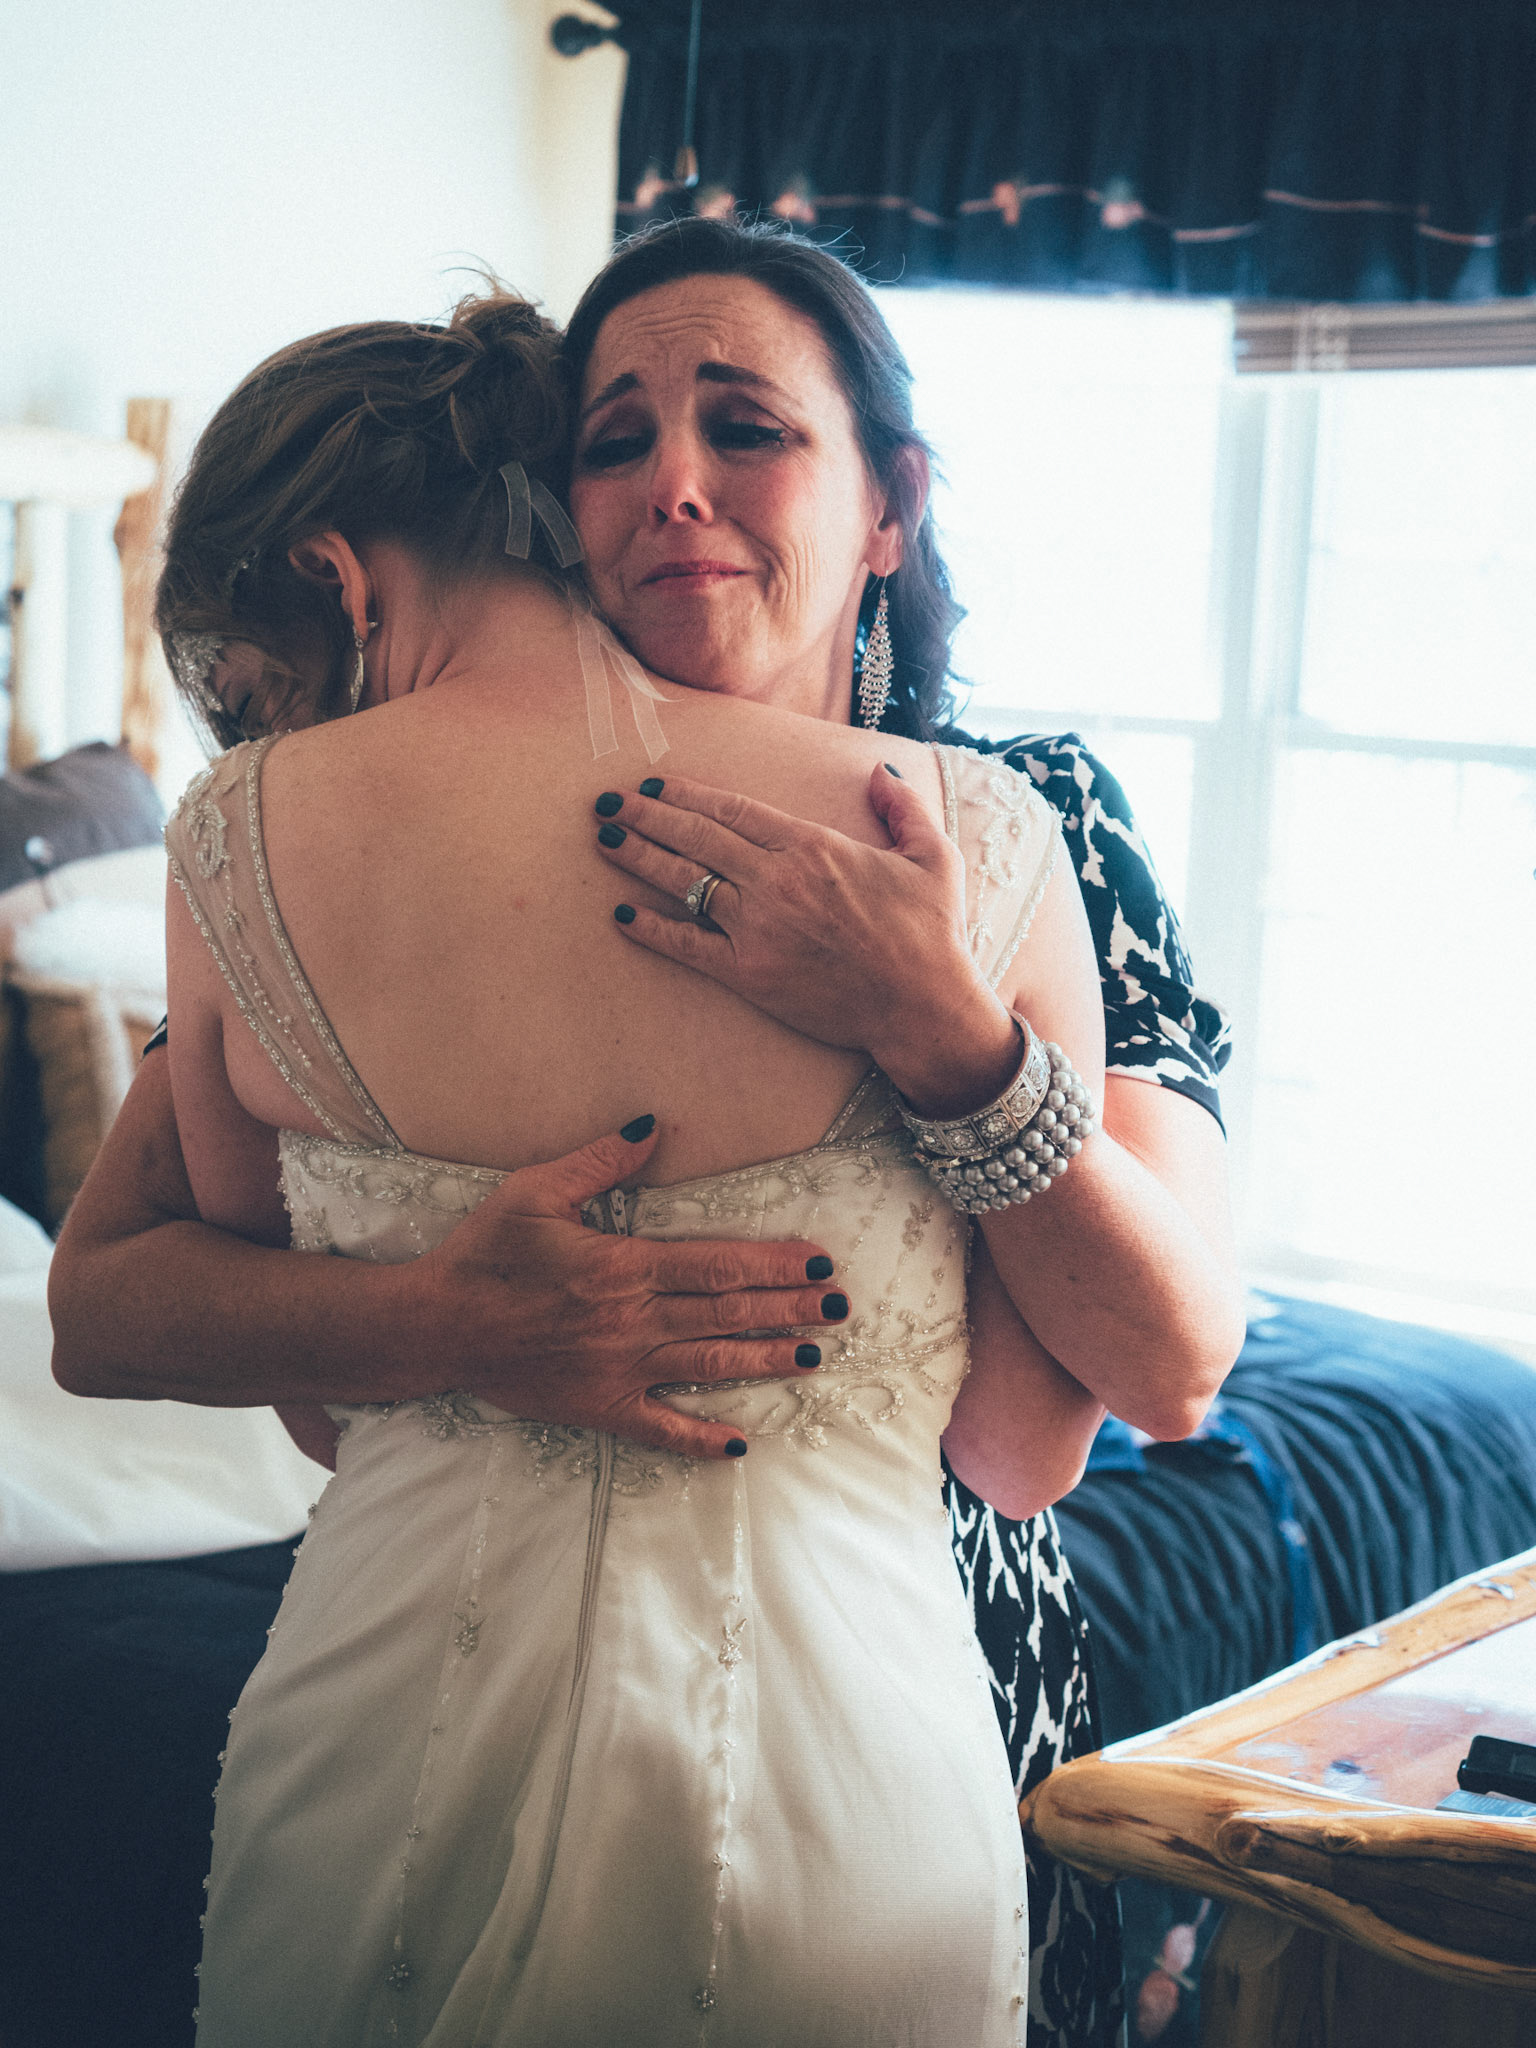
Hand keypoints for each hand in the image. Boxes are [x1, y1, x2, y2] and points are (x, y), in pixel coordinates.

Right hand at [411, 1118, 850, 1462]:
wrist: (437, 1327)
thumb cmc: (484, 1253)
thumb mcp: (537, 1191)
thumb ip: (600, 1160)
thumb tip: (652, 1124)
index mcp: (623, 1266)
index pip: (718, 1264)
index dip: (774, 1265)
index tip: (817, 1264)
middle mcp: (632, 1320)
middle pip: (728, 1313)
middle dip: (789, 1310)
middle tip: (839, 1308)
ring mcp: (620, 1369)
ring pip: (710, 1363)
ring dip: (765, 1360)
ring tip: (813, 1357)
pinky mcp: (601, 1406)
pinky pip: (661, 1428)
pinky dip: (701, 1438)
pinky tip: (740, 1442)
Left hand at [593, 768, 1018, 1114]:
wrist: (921, 1006)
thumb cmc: (931, 933)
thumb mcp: (934, 857)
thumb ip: (904, 808)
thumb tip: (881, 772)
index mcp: (812, 846)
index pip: (733, 810)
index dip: (688, 795)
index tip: (656, 784)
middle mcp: (776, 881)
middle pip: (696, 838)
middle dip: (646, 816)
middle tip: (608, 802)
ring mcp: (757, 928)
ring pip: (684, 883)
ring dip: (639, 859)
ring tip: (605, 840)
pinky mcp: (748, 974)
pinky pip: (687, 945)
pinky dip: (652, 929)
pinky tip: (622, 914)